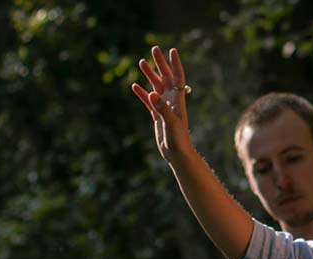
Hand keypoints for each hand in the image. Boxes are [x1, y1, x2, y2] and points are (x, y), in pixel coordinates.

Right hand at [131, 46, 192, 162]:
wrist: (177, 154)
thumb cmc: (178, 140)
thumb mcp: (171, 123)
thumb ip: (162, 108)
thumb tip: (152, 93)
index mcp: (178, 101)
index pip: (177, 78)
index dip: (175, 64)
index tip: (171, 50)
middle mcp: (172, 102)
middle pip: (166, 78)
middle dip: (160, 64)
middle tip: (154, 49)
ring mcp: (164, 108)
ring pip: (156, 87)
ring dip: (149, 75)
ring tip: (141, 62)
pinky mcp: (157, 116)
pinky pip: (148, 101)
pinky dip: (142, 93)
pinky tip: (134, 86)